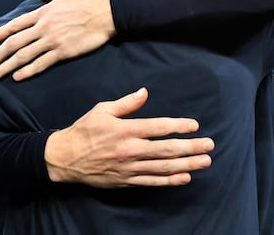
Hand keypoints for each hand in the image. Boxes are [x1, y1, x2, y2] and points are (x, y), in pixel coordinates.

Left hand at [0, 0, 114, 80]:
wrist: (108, 13)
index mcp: (43, 12)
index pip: (16, 24)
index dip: (0, 33)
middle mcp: (44, 27)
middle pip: (14, 42)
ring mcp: (52, 40)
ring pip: (24, 55)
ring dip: (8, 66)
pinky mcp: (63, 52)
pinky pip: (41, 63)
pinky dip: (27, 71)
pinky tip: (17, 77)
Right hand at [44, 88, 213, 187]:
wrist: (64, 158)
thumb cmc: (84, 130)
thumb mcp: (102, 110)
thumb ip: (126, 103)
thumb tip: (144, 92)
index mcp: (125, 130)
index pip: (158, 127)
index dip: (178, 126)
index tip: (194, 125)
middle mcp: (130, 150)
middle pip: (166, 149)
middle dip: (191, 147)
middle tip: (209, 145)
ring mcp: (129, 167)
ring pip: (163, 167)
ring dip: (187, 164)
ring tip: (205, 162)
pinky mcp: (126, 180)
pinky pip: (152, 182)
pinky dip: (170, 181)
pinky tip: (185, 177)